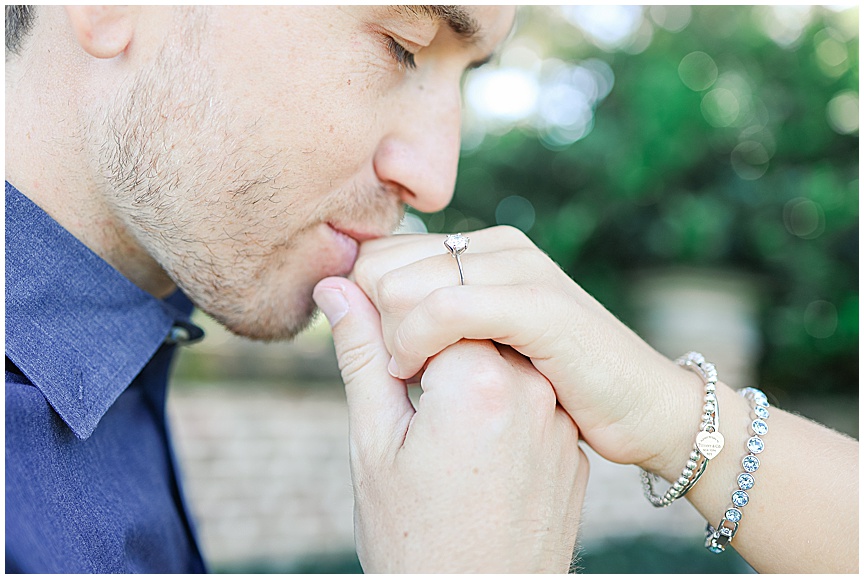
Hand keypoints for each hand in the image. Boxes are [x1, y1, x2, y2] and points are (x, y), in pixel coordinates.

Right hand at [312, 276, 588, 572]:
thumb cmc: (414, 540)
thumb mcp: (374, 444)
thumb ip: (360, 356)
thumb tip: (337, 287)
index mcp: (480, 380)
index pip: (434, 307)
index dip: (398, 329)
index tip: (384, 372)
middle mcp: (533, 390)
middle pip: (470, 330)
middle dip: (430, 351)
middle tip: (405, 403)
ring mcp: (558, 421)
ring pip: (500, 364)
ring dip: (465, 378)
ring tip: (438, 436)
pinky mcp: (569, 449)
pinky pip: (528, 404)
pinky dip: (496, 411)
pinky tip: (472, 457)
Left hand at [351, 226, 704, 480]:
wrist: (641, 408)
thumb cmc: (549, 388)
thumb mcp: (472, 349)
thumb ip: (410, 316)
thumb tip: (338, 287)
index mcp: (477, 250)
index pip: (377, 255)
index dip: (362, 307)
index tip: (381, 355)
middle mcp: (494, 246)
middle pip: (377, 264)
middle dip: (374, 323)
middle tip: (401, 371)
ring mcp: (519, 269)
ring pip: (400, 284)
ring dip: (391, 340)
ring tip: (414, 379)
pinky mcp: (538, 304)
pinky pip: (444, 310)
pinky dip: (414, 345)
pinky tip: (419, 377)